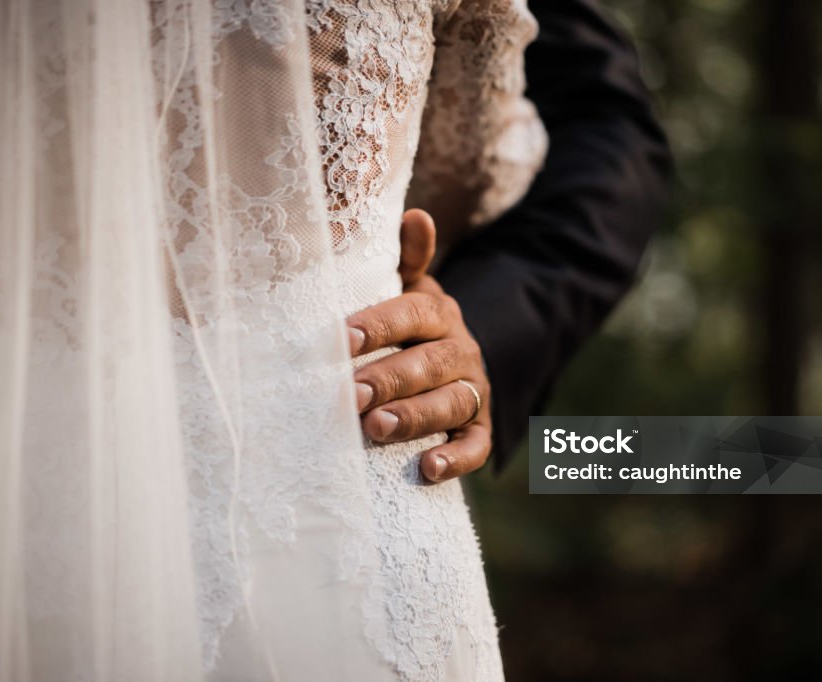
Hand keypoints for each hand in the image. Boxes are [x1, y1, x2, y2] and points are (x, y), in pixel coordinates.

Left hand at [347, 209, 491, 481]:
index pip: (413, 315)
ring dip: (415, 417)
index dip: (380, 325)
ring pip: (451, 404)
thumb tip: (416, 214)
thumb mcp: (408, 290)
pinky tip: (428, 469)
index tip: (342, 338)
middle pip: (430, 364)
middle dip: (390, 379)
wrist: (450, 362)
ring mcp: (472, 392)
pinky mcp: (480, 428)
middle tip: (350, 394)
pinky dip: (456, 458)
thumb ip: (406, 259)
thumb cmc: (410, 327)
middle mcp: (461, 351)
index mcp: (439, 314)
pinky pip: (476, 446)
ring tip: (377, 428)